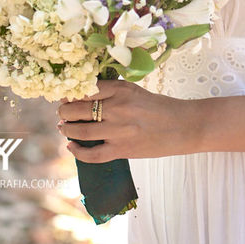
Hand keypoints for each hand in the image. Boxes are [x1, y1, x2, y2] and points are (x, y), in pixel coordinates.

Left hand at [56, 78, 198, 161]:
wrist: (183, 126)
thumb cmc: (159, 107)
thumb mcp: (135, 91)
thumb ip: (112, 92)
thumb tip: (84, 96)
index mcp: (121, 89)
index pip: (85, 89)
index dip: (70, 93)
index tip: (65, 96)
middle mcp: (117, 107)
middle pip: (77, 109)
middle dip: (64, 111)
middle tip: (61, 112)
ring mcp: (118, 130)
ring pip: (80, 130)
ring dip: (67, 129)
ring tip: (63, 127)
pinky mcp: (122, 150)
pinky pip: (92, 154)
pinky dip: (78, 151)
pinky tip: (71, 147)